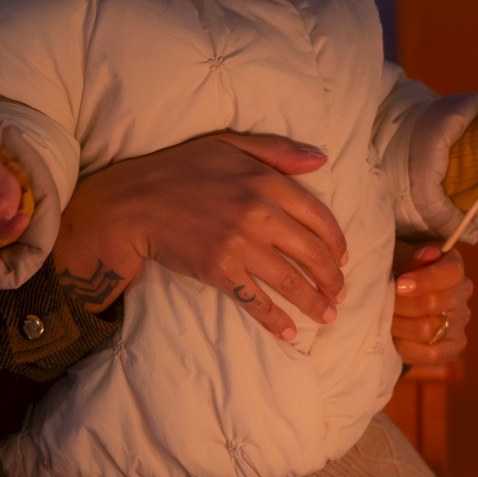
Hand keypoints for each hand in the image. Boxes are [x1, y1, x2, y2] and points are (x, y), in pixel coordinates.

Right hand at [55, 132, 348, 337]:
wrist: (133, 202)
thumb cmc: (180, 169)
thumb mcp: (229, 144)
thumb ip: (278, 150)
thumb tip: (319, 160)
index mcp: (267, 181)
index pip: (318, 217)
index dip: (336, 242)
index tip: (343, 258)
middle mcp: (260, 213)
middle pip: (311, 253)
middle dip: (331, 278)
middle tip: (339, 293)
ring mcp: (240, 245)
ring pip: (290, 281)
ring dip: (313, 302)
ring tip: (327, 316)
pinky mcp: (220, 271)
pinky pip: (256, 300)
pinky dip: (275, 319)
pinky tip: (289, 332)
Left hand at [391, 243, 470, 368]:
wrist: (401, 304)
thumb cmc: (400, 278)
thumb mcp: (402, 263)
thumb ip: (413, 261)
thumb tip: (429, 253)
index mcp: (453, 268)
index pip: (451, 272)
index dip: (425, 280)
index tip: (399, 285)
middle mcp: (463, 294)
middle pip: (434, 303)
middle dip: (401, 306)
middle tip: (383, 306)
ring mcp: (461, 322)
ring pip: (428, 329)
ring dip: (400, 326)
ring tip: (385, 322)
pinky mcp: (455, 346)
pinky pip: (432, 354)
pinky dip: (408, 348)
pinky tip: (396, 340)